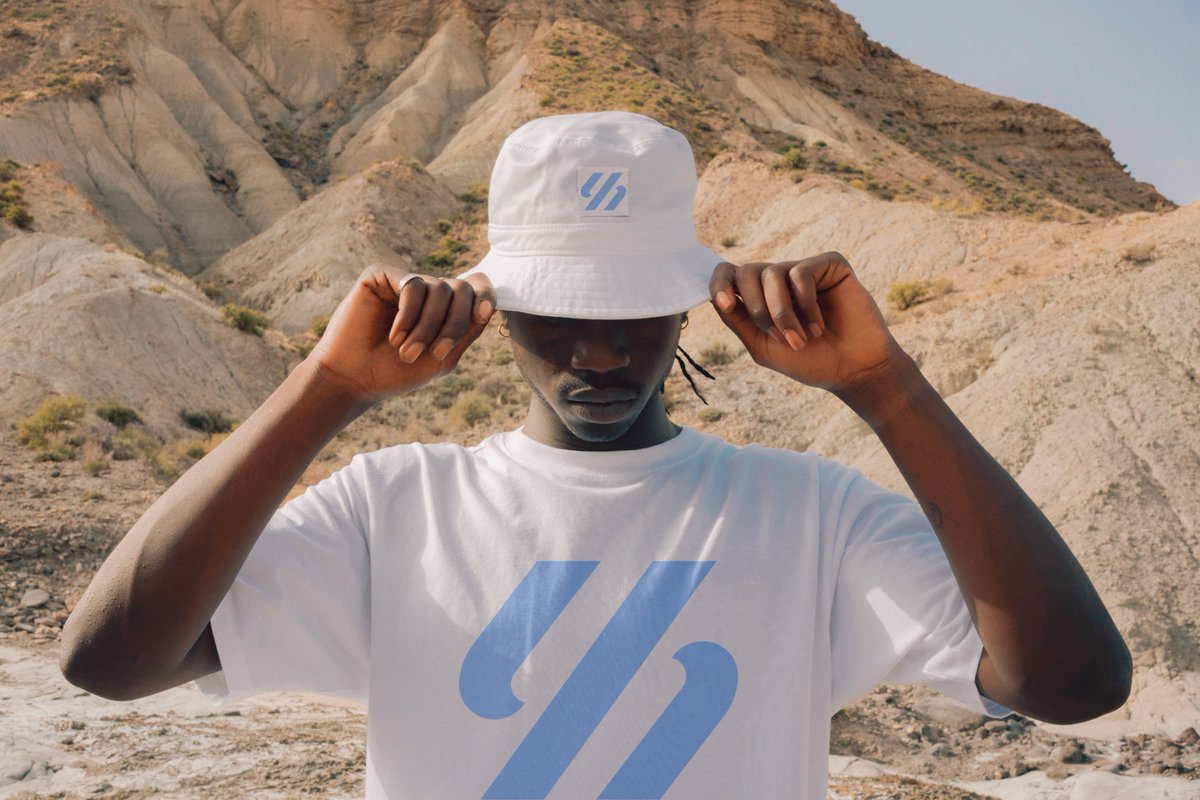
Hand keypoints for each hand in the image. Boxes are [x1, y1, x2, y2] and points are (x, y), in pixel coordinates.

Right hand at [310, 264, 494, 402]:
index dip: (485, 295)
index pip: (475, 287)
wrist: (353, 379)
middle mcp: (427, 291)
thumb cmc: (396, 373)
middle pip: (461, 289)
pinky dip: (409, 315)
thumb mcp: (443, 356)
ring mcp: (405, 282)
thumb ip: (467, 331)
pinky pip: (412, 285)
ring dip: (428, 327)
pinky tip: (396, 336)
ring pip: (439, 289)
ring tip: (407, 352)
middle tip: (436, 353)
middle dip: (454, 324)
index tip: (482, 315)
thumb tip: (491, 305)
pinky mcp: (381, 275)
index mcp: (444, 309)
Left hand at [709, 253, 904, 393]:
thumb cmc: (810, 361)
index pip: (729, 275)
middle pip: (747, 272)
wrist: (854, 370)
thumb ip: (738, 320)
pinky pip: (802, 272)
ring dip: (782, 312)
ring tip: (801, 339)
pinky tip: (819, 326)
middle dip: (757, 308)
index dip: (720, 283)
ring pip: (773, 274)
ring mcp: (804, 270)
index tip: (725, 303)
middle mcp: (780, 280)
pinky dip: (806, 304)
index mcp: (760, 297)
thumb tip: (714, 297)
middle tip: (779, 337)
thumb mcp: (763, 346)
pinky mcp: (830, 264)